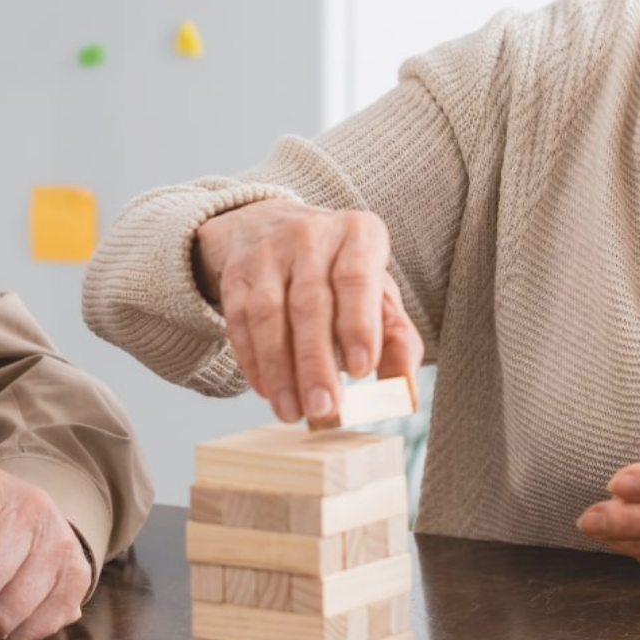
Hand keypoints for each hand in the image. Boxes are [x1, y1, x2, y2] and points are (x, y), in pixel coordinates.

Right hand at [193, 200, 422, 423]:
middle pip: (310, 303)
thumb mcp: (377, 292)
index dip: (358, 325)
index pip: (356, 278)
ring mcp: (268, 252)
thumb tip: (403, 391)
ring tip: (292, 411)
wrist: (273, 228)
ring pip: (269, 315)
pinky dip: (253, 360)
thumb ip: (397, 338)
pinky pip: (240, 321)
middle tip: (324, 408)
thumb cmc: (340, 272)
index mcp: (357, 234)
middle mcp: (310, 236)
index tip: (362, 370)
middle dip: (315, 362)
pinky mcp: (236, 274)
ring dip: (279, 369)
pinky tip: (267, 390)